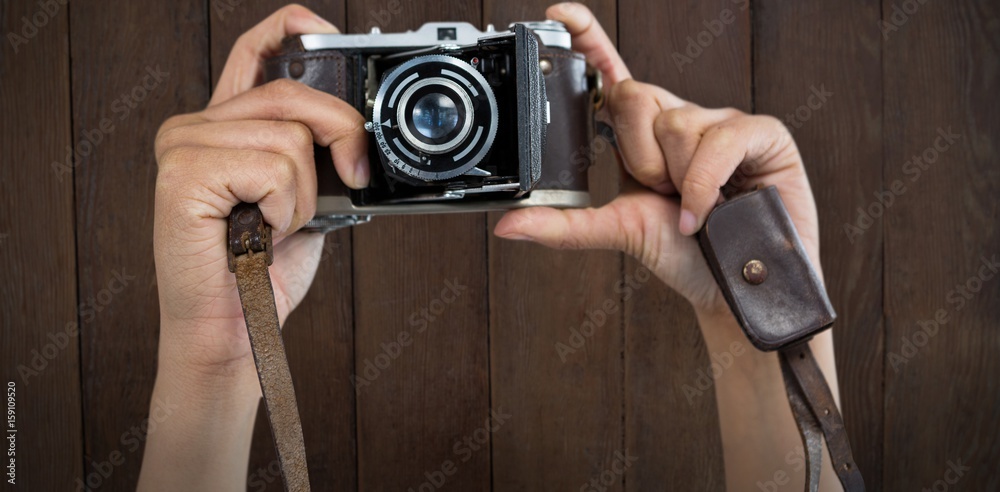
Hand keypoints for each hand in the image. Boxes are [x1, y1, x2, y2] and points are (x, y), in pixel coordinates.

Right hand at [153, 5, 366, 374]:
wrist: (233, 330)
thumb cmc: (262, 269)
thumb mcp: (303, 199)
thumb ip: (314, 154)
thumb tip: (357, 130)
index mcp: (225, 128)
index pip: (252, 53)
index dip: (289, 30)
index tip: (324, 32)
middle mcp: (195, 128)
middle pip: (291, 94)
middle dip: (341, 136)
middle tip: (350, 177)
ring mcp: (182, 147)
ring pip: (289, 137)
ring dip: (304, 195)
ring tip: (274, 225)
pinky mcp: (183, 175)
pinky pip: (274, 169)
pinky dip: (286, 208)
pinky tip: (258, 231)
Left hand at [495, 3, 821, 316]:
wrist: (736, 289)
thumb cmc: (686, 255)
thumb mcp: (618, 231)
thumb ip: (564, 224)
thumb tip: (507, 225)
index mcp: (644, 136)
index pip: (612, 75)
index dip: (587, 40)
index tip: (558, 16)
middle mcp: (681, 120)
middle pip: (634, 95)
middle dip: (637, 155)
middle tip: (659, 192)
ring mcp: (722, 122)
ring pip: (673, 121)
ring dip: (676, 177)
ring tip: (694, 206)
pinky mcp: (762, 132)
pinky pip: (718, 137)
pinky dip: (704, 182)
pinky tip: (708, 209)